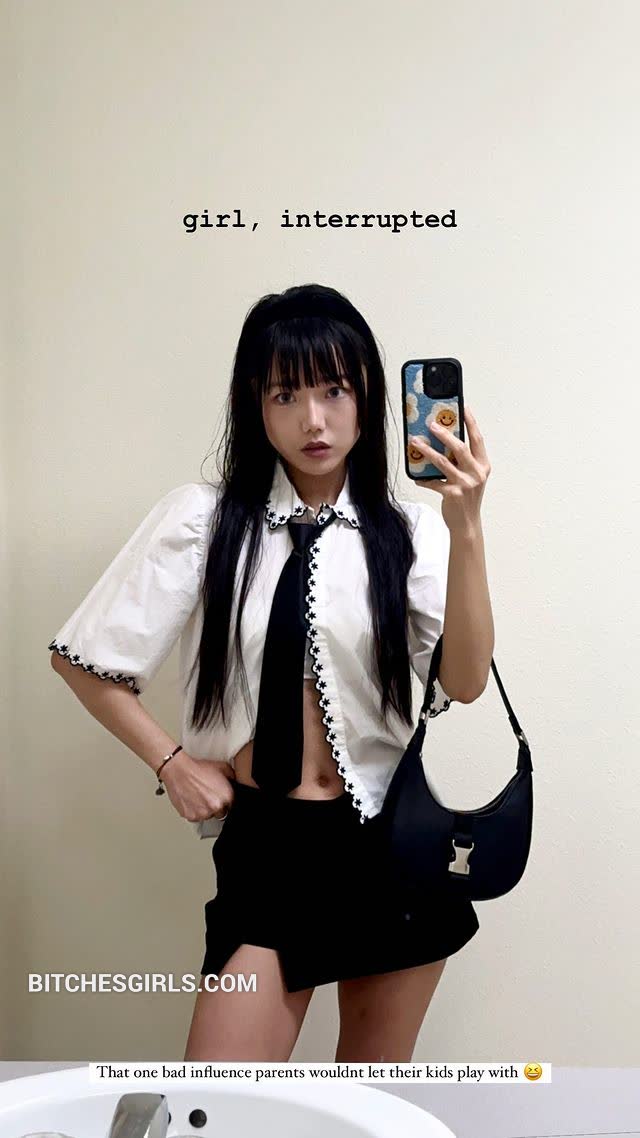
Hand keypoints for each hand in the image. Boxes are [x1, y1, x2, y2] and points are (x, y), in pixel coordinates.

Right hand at [160, 752, 235, 822]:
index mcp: (227, 797)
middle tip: (208, 797)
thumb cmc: (198, 769)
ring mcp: (203, 813)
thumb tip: (235, 782)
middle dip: (216, 807)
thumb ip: (232, 778)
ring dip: (204, 810)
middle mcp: (216, 807)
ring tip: (198, 797)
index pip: (232, 806)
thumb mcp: (222, 767)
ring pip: (207, 816)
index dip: (226, 802)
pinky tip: (192, 800)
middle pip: (220, 814)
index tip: (221, 799)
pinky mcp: (191, 816)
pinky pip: (195, 817)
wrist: (179, 771)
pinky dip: (193, 811)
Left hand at [409, 406, 490, 534]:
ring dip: (427, 451)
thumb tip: (444, 442)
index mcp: (483, 466)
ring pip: (443, 462)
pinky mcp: (452, 494)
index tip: (463, 408)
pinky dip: (423, 479)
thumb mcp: (471, 477)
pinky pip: (433, 482)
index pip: (477, 439)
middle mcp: (476, 473)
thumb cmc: (468, 498)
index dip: (471, 422)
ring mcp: (465, 484)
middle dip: (444, 434)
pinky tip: (416, 477)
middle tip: (431, 424)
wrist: (467, 524)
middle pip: (460, 447)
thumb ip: (463, 462)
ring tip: (415, 443)